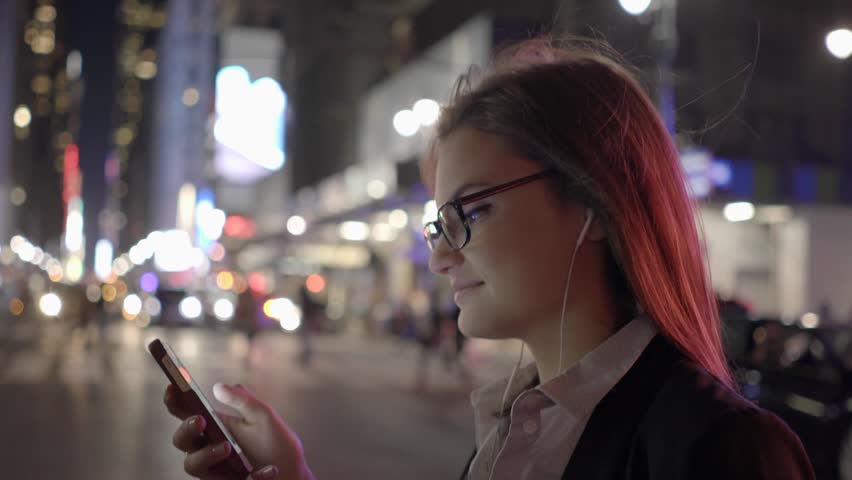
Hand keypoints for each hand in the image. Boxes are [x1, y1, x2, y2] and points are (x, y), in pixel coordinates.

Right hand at [165, 383, 314, 479]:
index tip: (172, 387)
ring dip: (206, 454)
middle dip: (186, 429)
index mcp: (215, 426)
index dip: (174, 401)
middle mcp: (208, 447)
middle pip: (182, 440)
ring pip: (192, 465)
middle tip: (201, 420)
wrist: (293, 473)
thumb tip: (217, 387)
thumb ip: (244, 401)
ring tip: (226, 447)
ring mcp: (214, 469)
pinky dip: (251, 477)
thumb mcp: (264, 417)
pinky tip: (268, 471)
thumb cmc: (276, 444)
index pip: (186, 412)